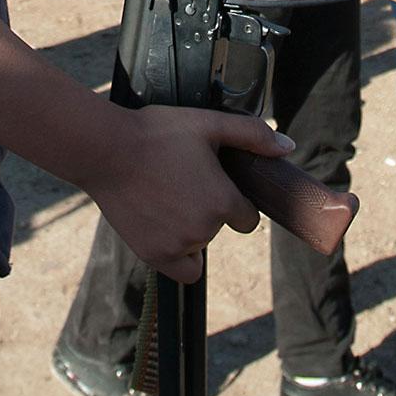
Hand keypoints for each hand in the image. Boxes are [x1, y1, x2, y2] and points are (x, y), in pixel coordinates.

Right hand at [87, 106, 297, 282]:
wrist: (106, 151)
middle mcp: (204, 229)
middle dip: (210, 211)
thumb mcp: (208, 123)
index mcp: (223, 200)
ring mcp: (178, 246)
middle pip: (220, 229)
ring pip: (200, 246)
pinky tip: (168, 232)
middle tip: (184, 183)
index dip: (234, 201)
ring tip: (166, 198)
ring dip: (192, 230)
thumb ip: (252, 135)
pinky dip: (182, 257)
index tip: (215, 186)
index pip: (247, 218)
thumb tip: (288, 147)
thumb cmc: (157, 133)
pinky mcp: (154, 256)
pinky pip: (184, 271)